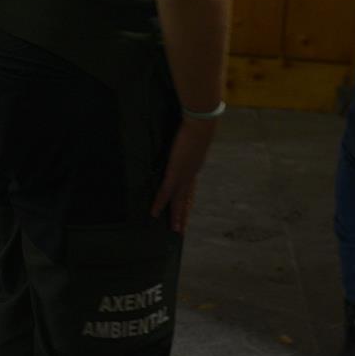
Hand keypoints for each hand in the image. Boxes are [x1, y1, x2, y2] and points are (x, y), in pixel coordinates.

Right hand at [150, 117, 217, 233]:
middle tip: (181, 230)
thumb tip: (185, 139)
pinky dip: (159, 203)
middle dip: (184, 215)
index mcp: (194, 167)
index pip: (191, 189)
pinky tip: (153, 212)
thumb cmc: (197, 125)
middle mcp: (191, 175)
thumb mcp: (193, 137)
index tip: (187, 210)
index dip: (188, 201)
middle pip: (186, 200)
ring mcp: (183, 176)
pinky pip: (165, 193)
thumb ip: (189, 142)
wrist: (200, 125)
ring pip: (178, 201)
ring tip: (175, 230)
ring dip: (176, 216)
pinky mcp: (174, 173)